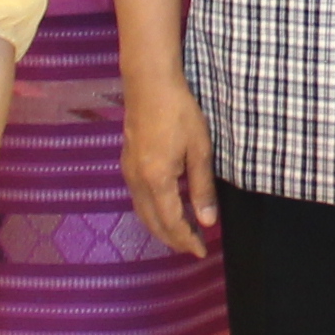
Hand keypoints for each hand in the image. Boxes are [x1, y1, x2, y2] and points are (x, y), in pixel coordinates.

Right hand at [123, 70, 218, 256]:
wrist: (149, 83)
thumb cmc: (179, 111)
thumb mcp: (199, 149)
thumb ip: (202, 187)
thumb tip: (207, 221)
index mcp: (157, 180)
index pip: (172, 222)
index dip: (187, 240)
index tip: (202, 251)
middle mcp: (137, 181)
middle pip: (153, 223)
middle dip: (173, 239)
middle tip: (194, 247)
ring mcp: (128, 172)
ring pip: (143, 213)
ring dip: (161, 228)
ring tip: (182, 234)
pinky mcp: (127, 163)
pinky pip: (138, 199)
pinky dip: (152, 213)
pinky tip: (166, 210)